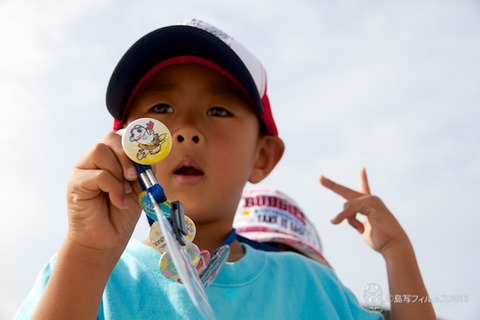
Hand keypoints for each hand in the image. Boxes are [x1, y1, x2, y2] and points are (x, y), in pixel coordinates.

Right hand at [66, 131, 141, 251]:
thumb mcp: (140, 188)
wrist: (106, 239)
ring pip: (102, 151)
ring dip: (119, 171)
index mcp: (114, 157)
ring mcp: (84, 168)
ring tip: (125, 191)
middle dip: (128, 155)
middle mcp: (97, 159)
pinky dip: (113, 187)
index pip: (123, 135)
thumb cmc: (122, 214)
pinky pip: (98, 174)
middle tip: (134, 176)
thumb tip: (150, 156)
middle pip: (111, 137)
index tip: (148, 156)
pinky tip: (118, 201)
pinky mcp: (76, 182)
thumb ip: (144, 171)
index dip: (137, 141)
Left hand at [320, 168, 408, 255]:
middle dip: (331, 185)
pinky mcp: (370, 202)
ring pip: (347, 206)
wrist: (393, 245)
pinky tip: (337, 222)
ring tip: (363, 228)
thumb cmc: (380, 240)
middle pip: (345, 191)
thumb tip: (339, 216)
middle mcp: (371, 199)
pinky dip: (343, 217)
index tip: (362, 169)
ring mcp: (371, 199)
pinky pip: (349, 210)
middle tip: (319, 178)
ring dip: (348, 220)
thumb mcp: (362, 229)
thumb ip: (352, 219)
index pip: (365, 189)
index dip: (363, 179)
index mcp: (370, 205)